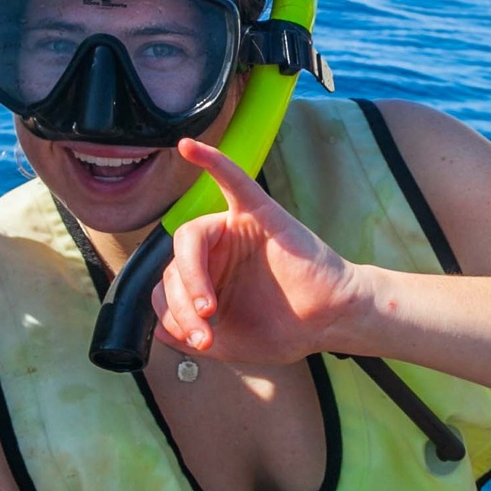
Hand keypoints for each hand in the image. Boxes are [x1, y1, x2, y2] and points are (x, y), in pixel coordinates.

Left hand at [151, 138, 369, 367]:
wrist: (331, 322)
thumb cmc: (287, 327)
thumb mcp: (227, 344)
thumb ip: (188, 334)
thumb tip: (159, 325)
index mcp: (206, 277)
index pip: (167, 287)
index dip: (175, 316)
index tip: (200, 341)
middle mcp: (216, 250)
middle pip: (174, 264)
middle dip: (183, 305)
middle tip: (205, 332)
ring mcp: (236, 229)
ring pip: (190, 237)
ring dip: (191, 276)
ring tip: (208, 309)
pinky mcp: (259, 213)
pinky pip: (233, 180)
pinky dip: (211, 162)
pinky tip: (188, 147)